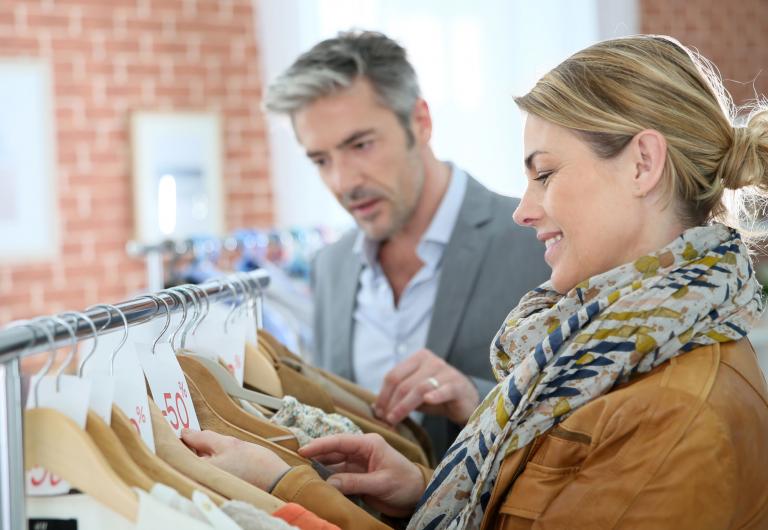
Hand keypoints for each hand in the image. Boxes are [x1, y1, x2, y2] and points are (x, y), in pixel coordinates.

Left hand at [181, 429, 289, 490]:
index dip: (177, 437)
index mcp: (199, 472)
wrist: (275, 480)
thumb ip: (203, 438)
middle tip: (189, 426)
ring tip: (202, 435)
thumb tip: (185, 432)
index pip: (179, 452)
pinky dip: (208, 457)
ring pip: (197, 461)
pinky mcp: (219, 482)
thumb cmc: (253, 464)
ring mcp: (211, 482)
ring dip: (199, 449)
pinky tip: (214, 448)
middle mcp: (202, 480)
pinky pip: (207, 466)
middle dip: (188, 443)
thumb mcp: (227, 444)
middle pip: (187, 458)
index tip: (175, 423)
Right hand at [299, 433, 425, 516]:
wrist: (417, 496)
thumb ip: (355, 482)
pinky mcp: (358, 477)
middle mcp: (362, 451)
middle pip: (334, 451)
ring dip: (320, 468)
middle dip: (316, 455)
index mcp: (369, 444)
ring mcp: (359, 464)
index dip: (320, 445)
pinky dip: (328, 479)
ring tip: (302, 472)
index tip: (303, 450)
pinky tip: (317, 482)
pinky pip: (339, 476)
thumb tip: (329, 483)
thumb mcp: (381, 482)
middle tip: (296, 462)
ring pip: (334, 464)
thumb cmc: (405, 483)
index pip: (340, 441)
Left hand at [374, 348, 479, 424]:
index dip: (383, 394)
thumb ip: (399, 395)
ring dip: (404, 406)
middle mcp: (431, 361)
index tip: (377, 411)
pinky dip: (435, 395)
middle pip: (404, 383)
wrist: (465, 400)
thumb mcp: (415, 392)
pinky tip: (428, 401)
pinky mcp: (457, 385)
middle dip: (391, 403)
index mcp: (418, 358)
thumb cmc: (437, 395)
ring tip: (395, 419)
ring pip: (419, 388)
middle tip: (385, 419)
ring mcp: (445, 371)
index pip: (393, 375)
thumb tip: (376, 408)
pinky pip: (444, 390)